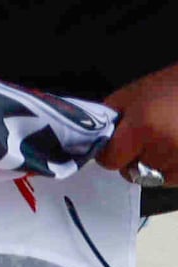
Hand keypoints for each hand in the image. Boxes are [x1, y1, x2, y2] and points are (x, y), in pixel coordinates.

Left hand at [96, 62, 177, 179]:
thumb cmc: (169, 86)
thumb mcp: (130, 95)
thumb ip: (109, 119)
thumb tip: (96, 139)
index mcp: (144, 129)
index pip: (111, 161)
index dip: (109, 152)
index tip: (115, 145)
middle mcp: (165, 150)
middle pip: (132, 172)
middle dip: (133, 158)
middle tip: (146, 139)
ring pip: (155, 179)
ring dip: (155, 165)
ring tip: (167, 141)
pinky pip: (174, 180)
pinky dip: (173, 168)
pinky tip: (177, 147)